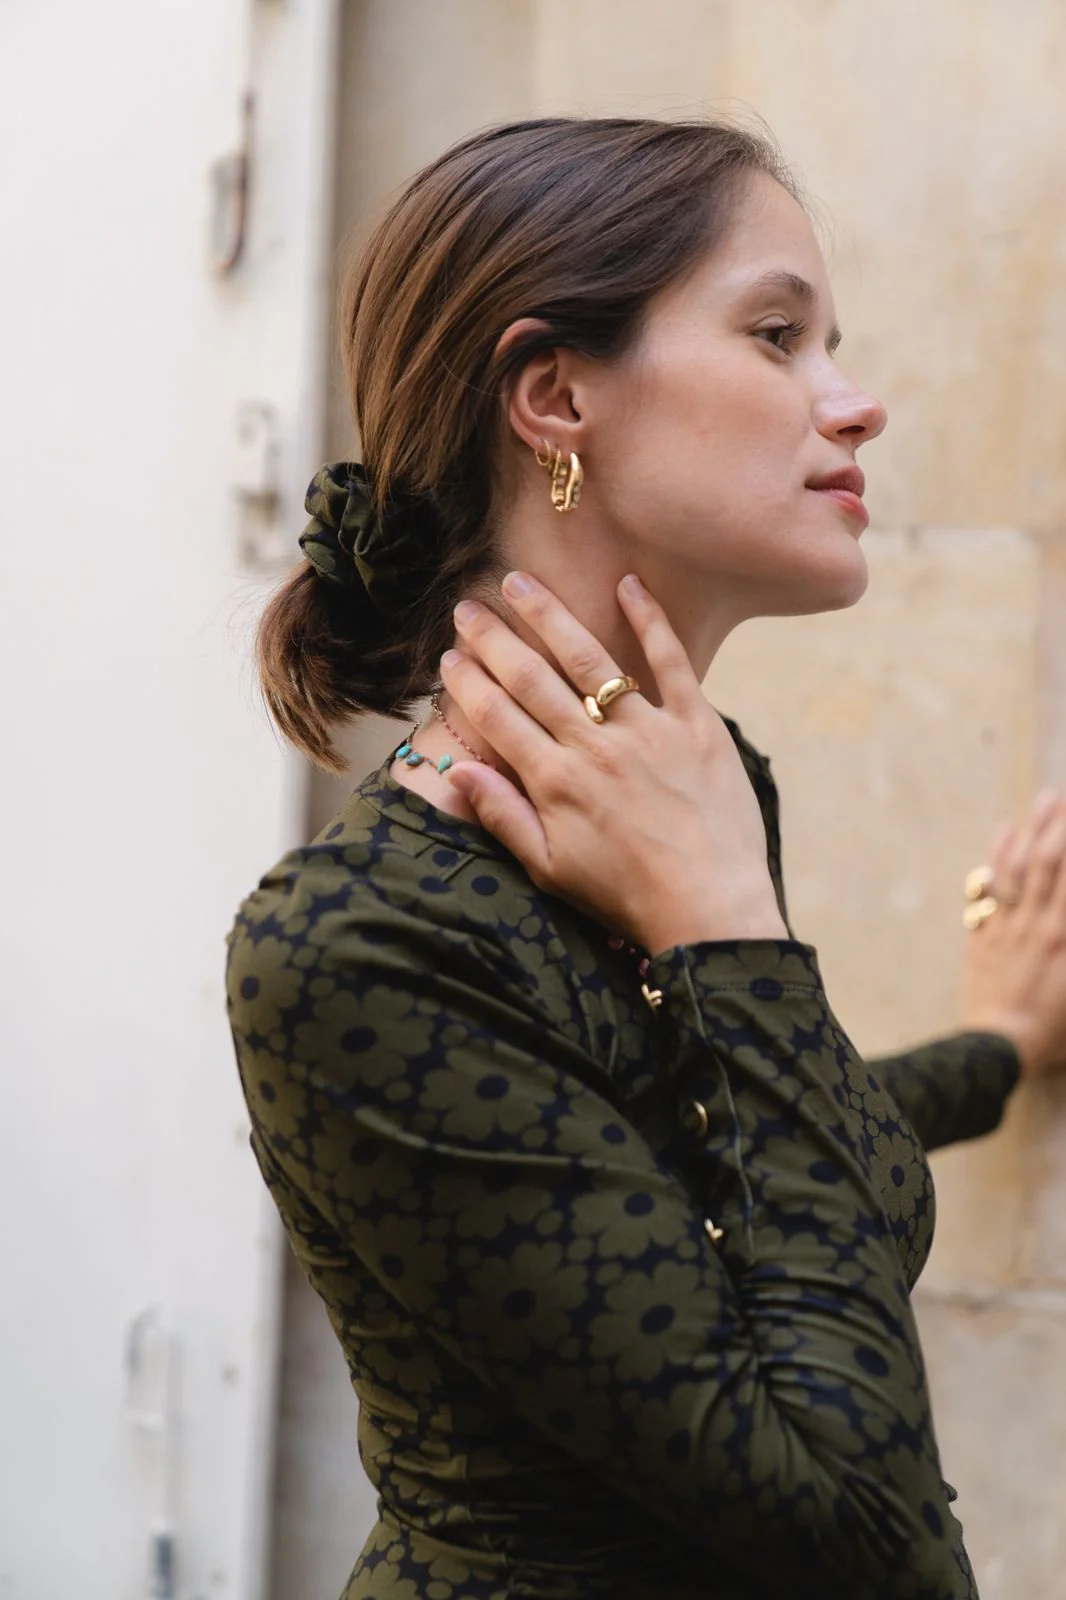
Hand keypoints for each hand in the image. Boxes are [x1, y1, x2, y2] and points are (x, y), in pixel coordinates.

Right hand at [439, 572, 787, 954]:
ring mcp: (647, 730)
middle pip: (533, 679)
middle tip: (467, 606)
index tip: (448, 657)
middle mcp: (594, 746)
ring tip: (520, 583)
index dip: (468, 684)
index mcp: (555, 782)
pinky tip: (628, 584)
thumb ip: (503, 816)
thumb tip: (458, 771)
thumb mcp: (551, 870)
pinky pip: (671, 661)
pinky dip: (650, 620)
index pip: (499, 717)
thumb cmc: (626, 897)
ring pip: (589, 659)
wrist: (710, 910)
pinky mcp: (697, 725)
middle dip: (494, 639)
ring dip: (549, 616)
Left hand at [960, 789, 1065, 1079]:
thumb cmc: (1053, 1028)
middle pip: (1050, 862)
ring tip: (1043, 801)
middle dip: (1061, 825)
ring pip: (1018, 868)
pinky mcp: (982, 935)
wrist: (998, 1047)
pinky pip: (987, 888)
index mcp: (1065, 934)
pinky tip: (1002, 834)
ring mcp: (1006, 926)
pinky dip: (995, 858)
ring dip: (1032, 831)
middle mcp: (1037, 922)